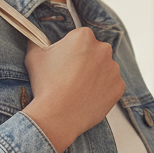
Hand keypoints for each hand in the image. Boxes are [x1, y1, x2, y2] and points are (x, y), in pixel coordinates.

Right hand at [22, 29, 123, 152]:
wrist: (57, 116)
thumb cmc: (46, 85)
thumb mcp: (34, 56)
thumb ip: (36, 41)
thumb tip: (35, 38)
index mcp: (84, 36)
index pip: (79, 38)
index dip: (69, 51)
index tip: (62, 63)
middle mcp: (103, 49)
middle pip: (94, 52)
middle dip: (85, 61)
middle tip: (70, 77)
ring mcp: (113, 69)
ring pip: (104, 69)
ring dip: (94, 76)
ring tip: (78, 90)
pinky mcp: (119, 87)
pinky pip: (111, 86)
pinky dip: (101, 91)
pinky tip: (86, 97)